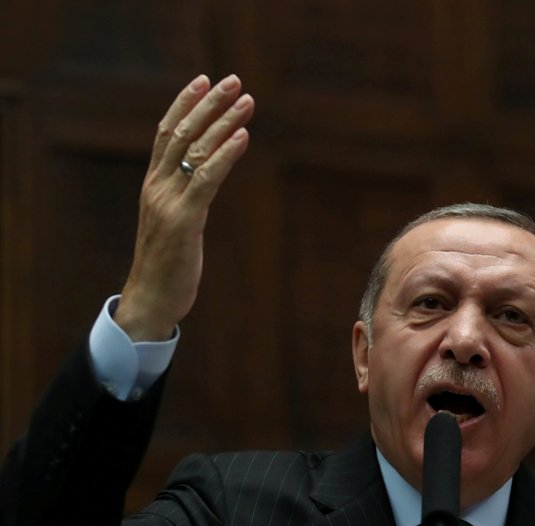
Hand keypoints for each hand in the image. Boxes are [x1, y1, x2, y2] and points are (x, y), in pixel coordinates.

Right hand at [114, 74, 254, 340]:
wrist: (150, 300)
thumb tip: (202, 181)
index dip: (184, 104)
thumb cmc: (166, 266)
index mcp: (154, 185)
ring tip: (246, 101)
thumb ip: (184, 199)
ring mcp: (168, 202)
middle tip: (233, 79)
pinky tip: (242, 136)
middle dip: (208, 103)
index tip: (204, 81)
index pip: (167, 133)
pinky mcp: (185, 221)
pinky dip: (226, 154)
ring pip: (195, 151)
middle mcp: (157, 187)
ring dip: (223, 122)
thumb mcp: (174, 224)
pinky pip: (206, 179)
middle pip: (182, 133)